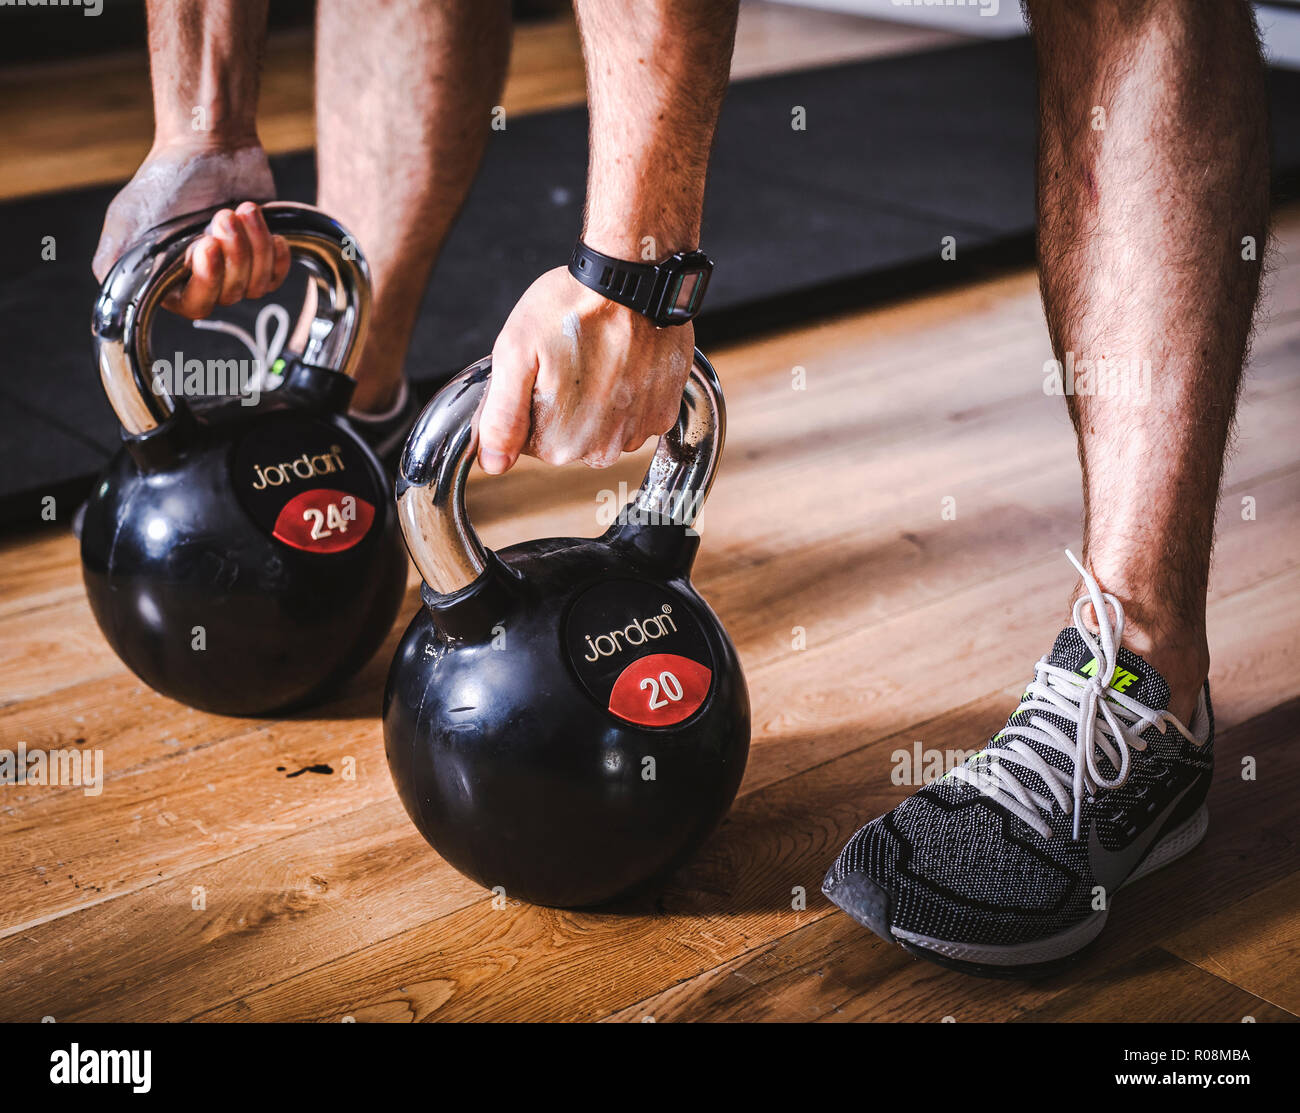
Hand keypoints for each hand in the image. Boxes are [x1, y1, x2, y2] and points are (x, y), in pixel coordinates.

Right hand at [92, 141, 290, 318]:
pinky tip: (270, 231)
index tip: (207, 244)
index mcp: (170, 279)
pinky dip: (276, 255)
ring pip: (256, 284)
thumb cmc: (164, 180)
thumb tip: (109, 298)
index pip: (195, 305)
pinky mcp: (261, 257)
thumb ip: (115, 261)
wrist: (204, 147)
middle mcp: (203, 280)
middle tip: (224, 215)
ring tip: (242, 209)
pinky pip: (276, 276)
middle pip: (229, 294)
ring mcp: (235, 271)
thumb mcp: (127, 217)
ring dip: (254, 246)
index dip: (208, 281)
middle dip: (233, 255)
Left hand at [479, 267, 692, 472]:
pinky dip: (628, 394)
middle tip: (568, 360)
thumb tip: (493, 463)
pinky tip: (624, 362)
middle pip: (567, 438)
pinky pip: (634, 416)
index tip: (539, 372)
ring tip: (598, 357)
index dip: (529, 404)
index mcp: (559, 443)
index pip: (529, 442)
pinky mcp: (663, 414)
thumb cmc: (572, 307)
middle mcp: (601, 449)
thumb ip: (501, 417)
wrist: (633, 279)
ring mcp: (637, 433)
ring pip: (601, 428)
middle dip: (562, 405)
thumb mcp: (516, 354)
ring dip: (596, 401)